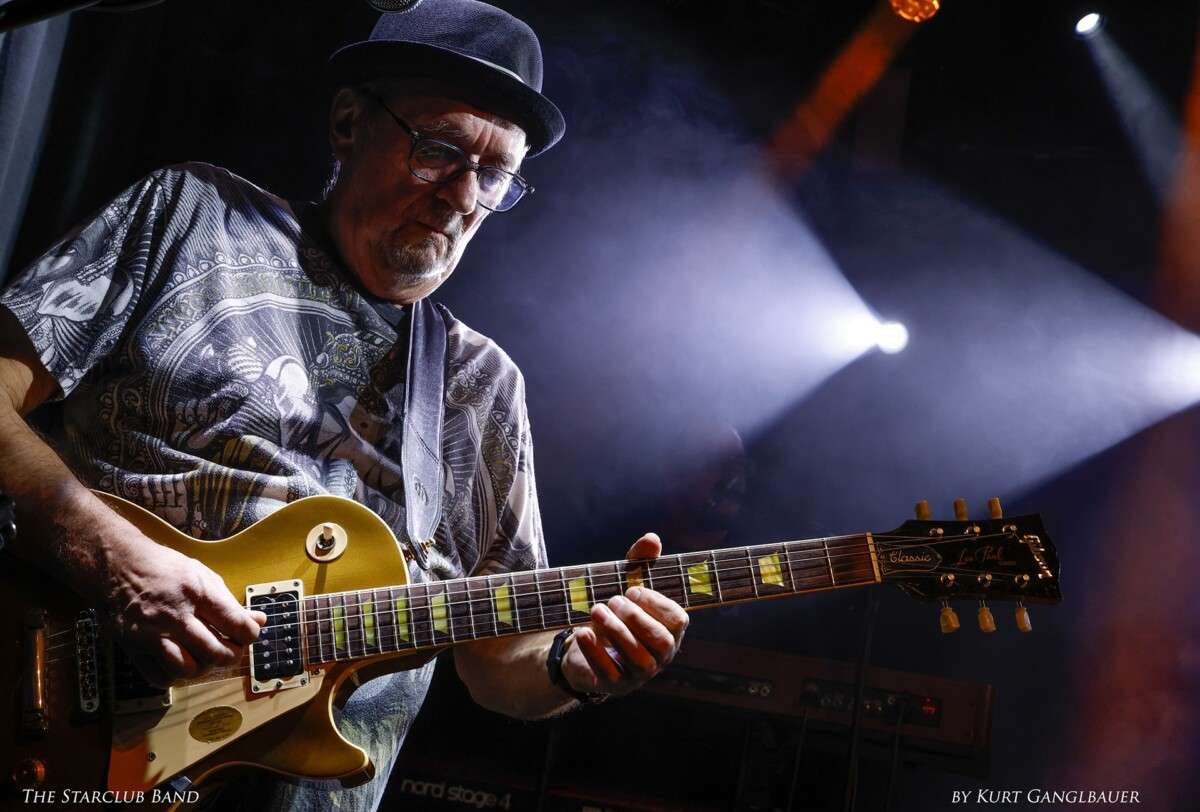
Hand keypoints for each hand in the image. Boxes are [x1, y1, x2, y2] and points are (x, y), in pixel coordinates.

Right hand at [104, 533, 266, 686]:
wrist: (117, 565)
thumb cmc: (163, 569)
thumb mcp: (202, 575)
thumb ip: (230, 602)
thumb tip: (258, 621)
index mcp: (197, 591)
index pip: (236, 624)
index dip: (250, 634)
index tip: (248, 634)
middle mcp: (175, 614)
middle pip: (215, 652)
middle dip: (231, 656)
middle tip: (231, 650)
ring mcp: (152, 633)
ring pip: (187, 669)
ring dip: (203, 669)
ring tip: (205, 658)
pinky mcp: (134, 646)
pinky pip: (159, 677)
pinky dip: (174, 677)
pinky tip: (180, 664)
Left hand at [560, 533, 687, 697]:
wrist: (584, 645)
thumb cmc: (615, 612)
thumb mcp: (625, 584)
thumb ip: (640, 562)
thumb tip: (653, 539)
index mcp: (669, 630)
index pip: (678, 620)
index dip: (656, 603)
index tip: (632, 588)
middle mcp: (660, 655)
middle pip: (660, 641)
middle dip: (636, 618)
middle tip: (612, 600)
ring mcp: (639, 674)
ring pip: (638, 658)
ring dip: (616, 632)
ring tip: (596, 610)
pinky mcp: (615, 685)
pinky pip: (609, 674)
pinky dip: (595, 652)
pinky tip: (582, 632)